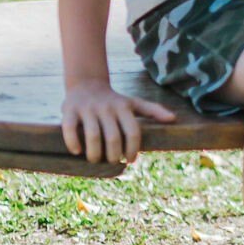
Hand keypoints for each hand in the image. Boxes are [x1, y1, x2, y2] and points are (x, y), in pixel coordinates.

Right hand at [60, 81, 175, 163]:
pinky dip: (73, 143)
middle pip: (113, 137)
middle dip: (113, 154)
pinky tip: (76, 152)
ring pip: (93, 136)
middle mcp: (107, 108)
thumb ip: (153, 111)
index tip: (130, 160)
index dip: (133, 149)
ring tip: (95, 160)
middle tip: (112, 160)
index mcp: (124, 107)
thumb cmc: (114, 100)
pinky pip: (69, 128)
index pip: (133, 131)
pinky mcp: (70, 110)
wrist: (87, 84)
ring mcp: (88, 109)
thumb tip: (173, 119)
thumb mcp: (134, 103)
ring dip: (94, 154)